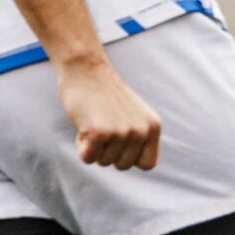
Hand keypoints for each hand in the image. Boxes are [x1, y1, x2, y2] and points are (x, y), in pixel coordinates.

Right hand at [56, 55, 162, 171]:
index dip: (130, 157)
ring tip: (94, 121)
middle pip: (123, 165)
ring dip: (94, 147)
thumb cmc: (106, 95)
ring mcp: (122, 132)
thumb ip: (139, 138)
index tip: (120, 141)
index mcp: (153, 126)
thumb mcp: (134, 115)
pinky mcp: (100, 132)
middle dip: (108, 151)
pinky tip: (84, 126)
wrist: (86, 69)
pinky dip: (81, 147)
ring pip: (103, 162)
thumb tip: (140, 165)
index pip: (147, 164)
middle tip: (103, 124)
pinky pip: (88, 158)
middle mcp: (141, 130)